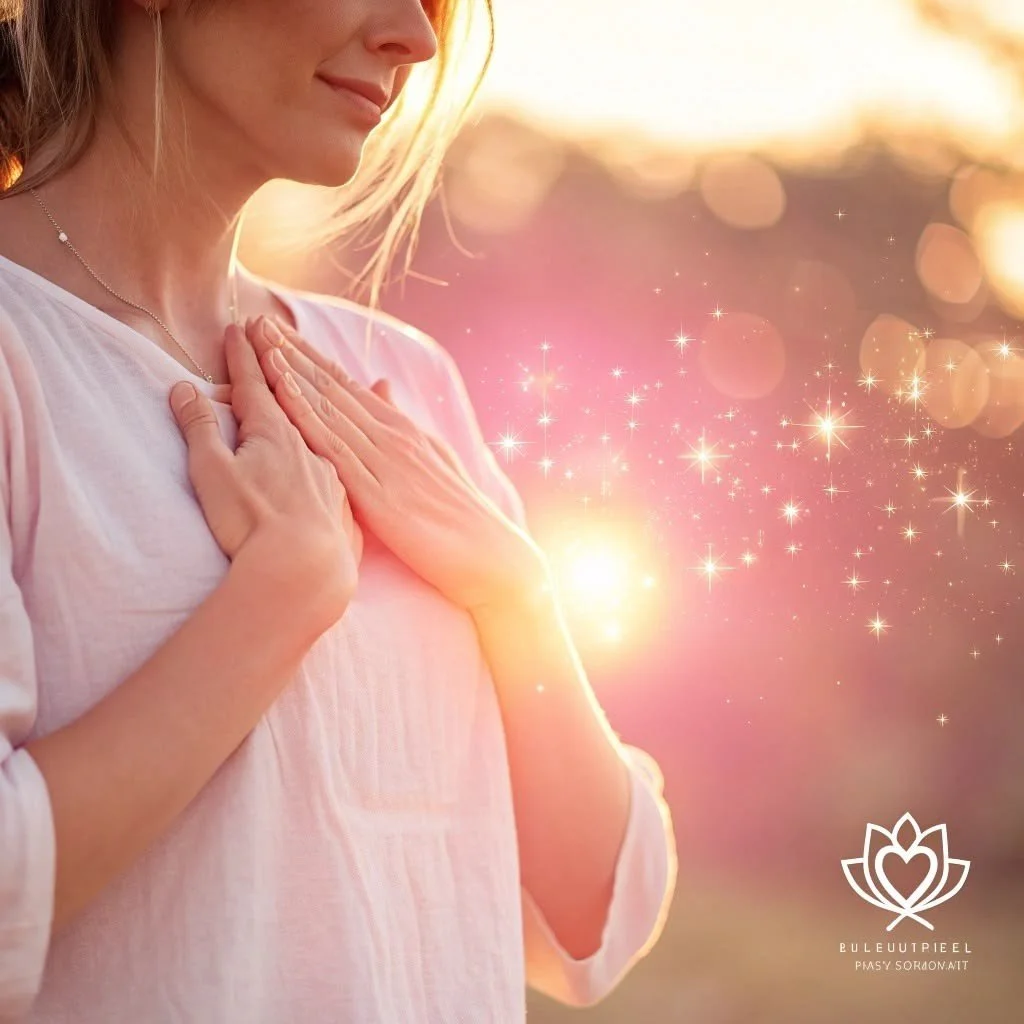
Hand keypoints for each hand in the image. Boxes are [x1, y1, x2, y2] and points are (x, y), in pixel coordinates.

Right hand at [168, 322, 360, 624]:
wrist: (305, 574)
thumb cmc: (251, 524)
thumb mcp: (212, 471)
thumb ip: (199, 428)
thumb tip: (184, 388)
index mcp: (276, 434)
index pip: (257, 385)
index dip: (246, 357)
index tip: (242, 327)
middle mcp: (311, 449)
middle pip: (295, 400)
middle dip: (281, 366)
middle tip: (274, 334)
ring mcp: (333, 479)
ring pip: (322, 434)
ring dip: (313, 409)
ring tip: (312, 388)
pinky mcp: (346, 511)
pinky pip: (342, 471)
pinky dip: (338, 453)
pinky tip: (345, 455)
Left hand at [241, 314, 547, 613]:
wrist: (491, 556)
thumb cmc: (461, 517)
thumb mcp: (433, 460)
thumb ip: (401, 424)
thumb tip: (380, 386)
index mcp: (401, 429)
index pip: (345, 385)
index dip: (308, 356)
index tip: (276, 332)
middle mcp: (391, 435)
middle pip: (331, 386)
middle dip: (291, 351)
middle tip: (255, 320)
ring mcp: (384, 460)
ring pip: (328, 407)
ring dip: (291, 371)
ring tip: (260, 341)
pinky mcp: (378, 492)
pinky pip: (333, 445)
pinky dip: (305, 414)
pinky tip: (282, 392)